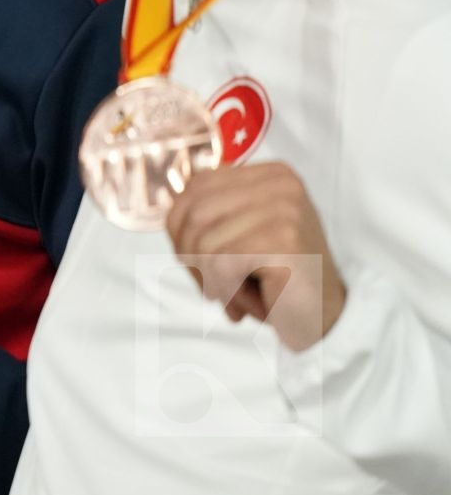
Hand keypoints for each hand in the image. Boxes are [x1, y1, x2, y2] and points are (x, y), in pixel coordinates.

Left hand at [165, 161, 346, 350]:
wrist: (324, 318)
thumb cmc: (276, 279)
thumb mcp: (242, 234)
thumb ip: (210, 213)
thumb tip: (169, 215)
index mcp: (270, 175)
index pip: (195, 187)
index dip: (180, 229)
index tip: (196, 260)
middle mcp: (280, 184)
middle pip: (193, 213)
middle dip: (190, 257)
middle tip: (211, 285)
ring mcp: (285, 209)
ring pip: (204, 241)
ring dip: (209, 279)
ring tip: (233, 295)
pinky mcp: (284, 240)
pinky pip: (221, 264)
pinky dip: (225, 290)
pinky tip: (247, 303)